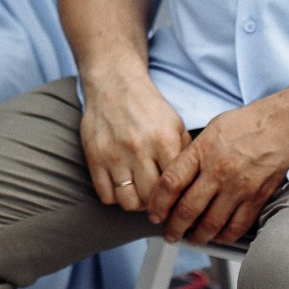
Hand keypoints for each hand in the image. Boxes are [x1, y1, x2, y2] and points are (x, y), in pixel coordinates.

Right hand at [77, 69, 188, 216]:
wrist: (113, 83)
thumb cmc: (147, 106)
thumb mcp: (175, 124)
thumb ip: (185, 154)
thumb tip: (194, 185)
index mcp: (163, 140)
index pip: (175, 187)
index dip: (178, 199)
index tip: (178, 203)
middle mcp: (138, 149)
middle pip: (152, 199)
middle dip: (158, 205)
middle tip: (160, 202)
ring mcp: (114, 154)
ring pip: (128, 202)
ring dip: (137, 204)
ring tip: (140, 195)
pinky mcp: (94, 157)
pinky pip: (105, 195)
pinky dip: (115, 197)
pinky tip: (122, 186)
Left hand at [145, 97, 288, 245]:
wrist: (282, 125)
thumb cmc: (245, 124)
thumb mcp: (209, 132)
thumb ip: (192, 156)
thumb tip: (174, 180)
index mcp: (202, 152)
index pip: (170, 183)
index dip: (158, 204)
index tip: (154, 214)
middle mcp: (218, 171)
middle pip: (188, 209)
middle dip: (174, 227)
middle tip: (169, 234)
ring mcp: (239, 187)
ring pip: (211, 223)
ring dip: (197, 236)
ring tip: (191, 238)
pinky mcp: (258, 198)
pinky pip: (237, 226)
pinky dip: (224, 235)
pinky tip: (217, 236)